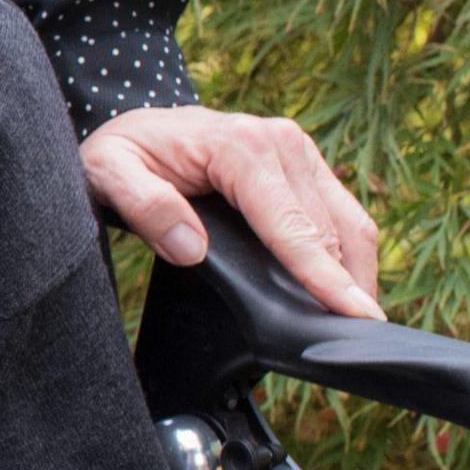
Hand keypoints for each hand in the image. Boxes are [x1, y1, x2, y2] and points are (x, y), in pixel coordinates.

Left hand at [81, 105, 384, 320]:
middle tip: (361, 344)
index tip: (354, 317)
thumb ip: (144, 206)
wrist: (135, 125)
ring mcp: (299, 151)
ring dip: (359, 273)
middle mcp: (281, 142)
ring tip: (361, 326)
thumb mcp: (109, 173)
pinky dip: (350, 254)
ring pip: (349, 222)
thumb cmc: (123, 153)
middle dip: (348, 286)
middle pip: (330, 230)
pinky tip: (345, 292)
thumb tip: (190, 247)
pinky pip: (342, 214)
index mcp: (242, 147)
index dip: (323, 277)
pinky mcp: (306, 164)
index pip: (293, 226)